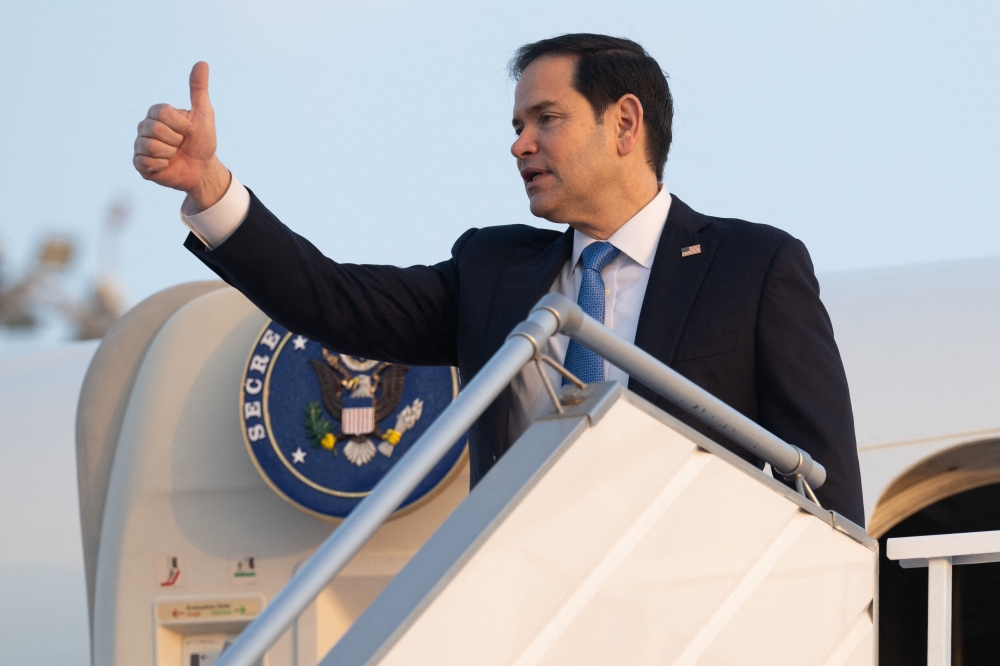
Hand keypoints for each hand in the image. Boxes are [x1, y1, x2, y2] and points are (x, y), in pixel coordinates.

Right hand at [133, 62, 230, 209]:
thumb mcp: (204, 114)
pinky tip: (166, 165)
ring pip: (150, 146)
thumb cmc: (203, 141)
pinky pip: (145, 162)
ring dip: (170, 154)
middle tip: (181, 144)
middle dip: (176, 140)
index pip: (161, 112)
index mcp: (157, 114)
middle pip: (155, 129)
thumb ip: (199, 89)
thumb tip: (202, 63)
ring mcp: (140, 145)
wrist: (202, 169)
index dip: (180, 125)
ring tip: (174, 155)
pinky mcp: (139, 164)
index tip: (189, 130)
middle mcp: (145, 127)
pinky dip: (161, 165)